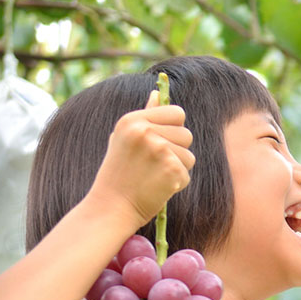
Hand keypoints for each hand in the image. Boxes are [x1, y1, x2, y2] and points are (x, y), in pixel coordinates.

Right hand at [89, 89, 194, 227]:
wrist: (110, 207)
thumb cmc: (118, 174)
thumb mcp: (124, 139)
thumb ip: (144, 116)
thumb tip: (158, 92)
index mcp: (133, 120)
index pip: (176, 112)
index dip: (174, 129)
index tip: (161, 143)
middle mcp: (145, 131)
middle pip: (187, 134)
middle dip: (177, 151)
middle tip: (154, 165)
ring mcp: (159, 149)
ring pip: (189, 156)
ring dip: (177, 169)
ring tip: (153, 176)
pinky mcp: (171, 168)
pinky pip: (186, 174)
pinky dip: (176, 184)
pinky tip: (157, 188)